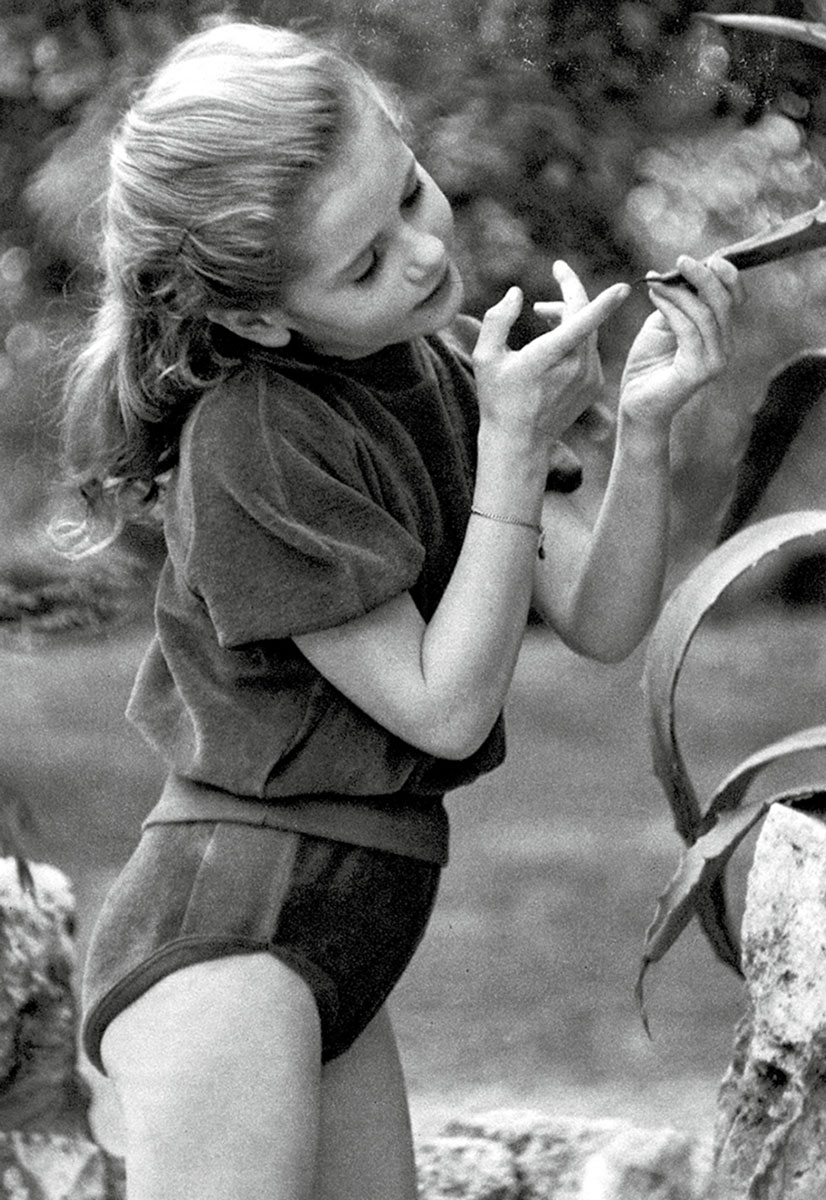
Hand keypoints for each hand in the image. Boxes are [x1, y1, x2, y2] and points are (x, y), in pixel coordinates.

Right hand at [473, 262, 628, 446]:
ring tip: (542, 315)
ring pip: (589, 331)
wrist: (519, 442)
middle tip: (546, 291)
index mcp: (551, 356)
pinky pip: (590, 348)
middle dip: (567, 295)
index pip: (584, 322)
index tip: (623, 286)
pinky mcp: (594, 384)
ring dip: (569, 316)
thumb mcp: (485, 357)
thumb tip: (516, 293)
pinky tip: (554, 344)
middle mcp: (577, 367)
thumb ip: (498, 319)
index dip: (605, 302)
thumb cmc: (498, 399)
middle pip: (585, 315)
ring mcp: (590, 377)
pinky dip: (576, 337)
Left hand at [619, 255, 742, 425]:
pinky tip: (655, 297)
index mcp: (721, 333)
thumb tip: (678, 272)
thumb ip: (677, 301)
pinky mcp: (699, 372)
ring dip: (680, 292)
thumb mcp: (663, 323)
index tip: (707, 256)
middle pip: (725, 302)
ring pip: (707, 314)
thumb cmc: (649, 363)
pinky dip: (672, 310)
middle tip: (681, 260)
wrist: (636, 403)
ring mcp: (715, 361)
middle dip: (704, 277)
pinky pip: (689, 331)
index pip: (735, 298)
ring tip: (656, 282)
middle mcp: (725, 346)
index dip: (727, 274)